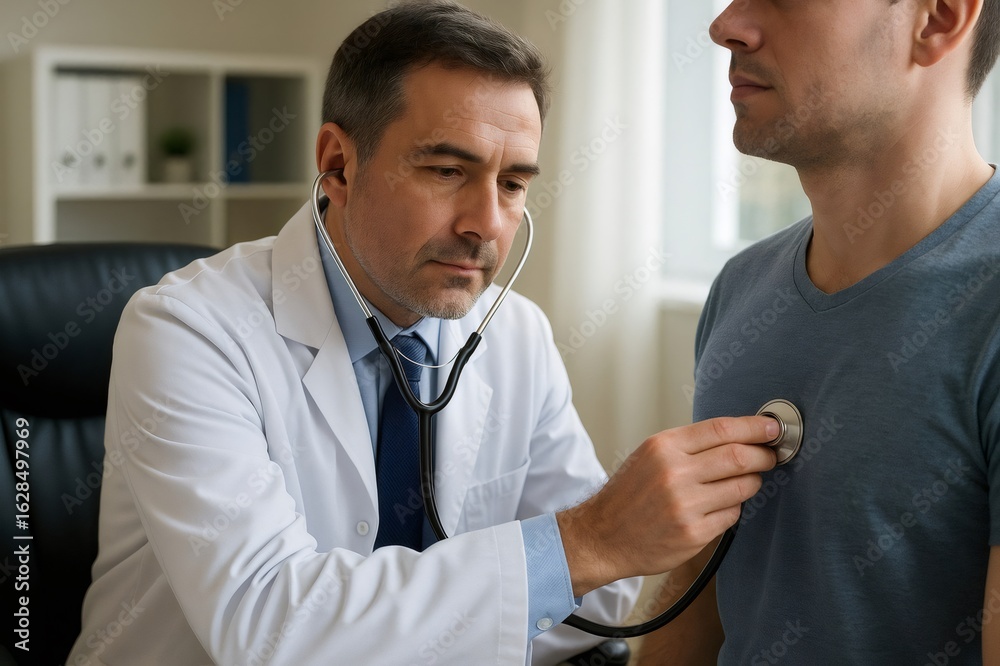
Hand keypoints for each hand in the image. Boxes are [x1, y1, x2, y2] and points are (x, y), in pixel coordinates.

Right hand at [557, 416, 777, 595]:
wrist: (602, 536)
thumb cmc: (629, 494)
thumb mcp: (650, 455)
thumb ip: (690, 444)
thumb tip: (739, 435)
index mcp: (663, 447)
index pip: (722, 429)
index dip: (755, 426)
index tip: (773, 427)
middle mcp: (674, 473)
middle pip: (739, 456)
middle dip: (764, 455)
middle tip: (770, 456)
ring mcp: (684, 505)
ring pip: (742, 486)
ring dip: (752, 482)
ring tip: (744, 481)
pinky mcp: (693, 534)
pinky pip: (732, 514)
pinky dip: (733, 507)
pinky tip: (719, 506)